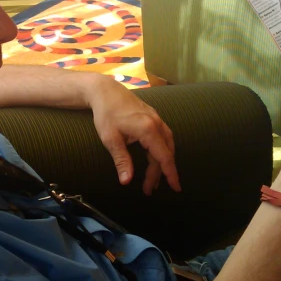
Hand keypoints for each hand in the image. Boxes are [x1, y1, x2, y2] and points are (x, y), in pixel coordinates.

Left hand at [85, 77, 179, 195]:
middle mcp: (156, 124)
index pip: (164, 156)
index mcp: (148, 129)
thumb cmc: (106, 114)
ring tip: (154, 178)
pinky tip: (155, 158)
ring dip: (162, 162)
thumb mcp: (110, 139)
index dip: (170, 174)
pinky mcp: (153, 117)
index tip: (175, 188)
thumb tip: (126, 181)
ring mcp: (156, 119)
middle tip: (148, 189)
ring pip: (167, 144)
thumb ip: (121, 160)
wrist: (105, 90)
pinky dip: (162, 150)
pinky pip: (164, 136)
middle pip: (165, 153)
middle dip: (160, 173)